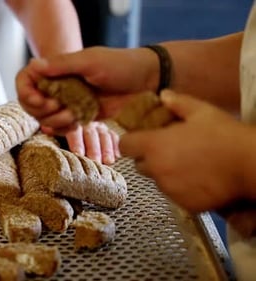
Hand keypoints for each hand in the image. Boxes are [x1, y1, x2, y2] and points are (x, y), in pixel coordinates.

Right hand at [16, 46, 158, 134]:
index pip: (26, 80)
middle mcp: (58, 85)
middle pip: (32, 104)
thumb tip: (33, 65)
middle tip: (59, 106)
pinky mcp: (79, 116)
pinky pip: (62, 128)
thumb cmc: (120, 65)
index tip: (40, 100)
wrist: (146, 83)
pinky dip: (66, 129)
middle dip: (43, 109)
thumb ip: (61, 65)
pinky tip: (77, 122)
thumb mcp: (89, 61)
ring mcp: (68, 102)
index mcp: (57, 69)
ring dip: (56, 120)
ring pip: (46, 118)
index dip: (27, 93)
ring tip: (73, 114)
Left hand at [43, 122, 119, 163]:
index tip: (78, 154)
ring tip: (108, 162)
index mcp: (72, 122)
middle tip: (95, 162)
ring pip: (105, 135)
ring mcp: (99, 126)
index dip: (77, 142)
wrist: (72, 124)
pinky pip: (114, 136)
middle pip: (91, 134)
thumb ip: (53, 130)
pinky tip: (118, 156)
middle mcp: (86, 122)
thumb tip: (46, 128)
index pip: (74, 131)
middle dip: (94, 149)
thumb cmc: (61, 133)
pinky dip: (116, 146)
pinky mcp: (108, 131)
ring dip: (107, 149)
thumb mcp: (55, 131)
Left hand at [120, 90, 250, 212]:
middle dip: (150, 158)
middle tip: (171, 150)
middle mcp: (156, 169)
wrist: (250, 166)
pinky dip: (181, 188)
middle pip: (140, 165)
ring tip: (189, 163)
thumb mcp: (202, 112)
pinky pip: (174, 194)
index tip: (141, 140)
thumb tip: (163, 95)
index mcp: (154, 145)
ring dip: (166, 173)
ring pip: (158, 180)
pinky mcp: (183, 204)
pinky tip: (198, 178)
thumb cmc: (224, 135)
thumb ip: (178, 103)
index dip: (131, 142)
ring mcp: (169, 189)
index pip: (125, 146)